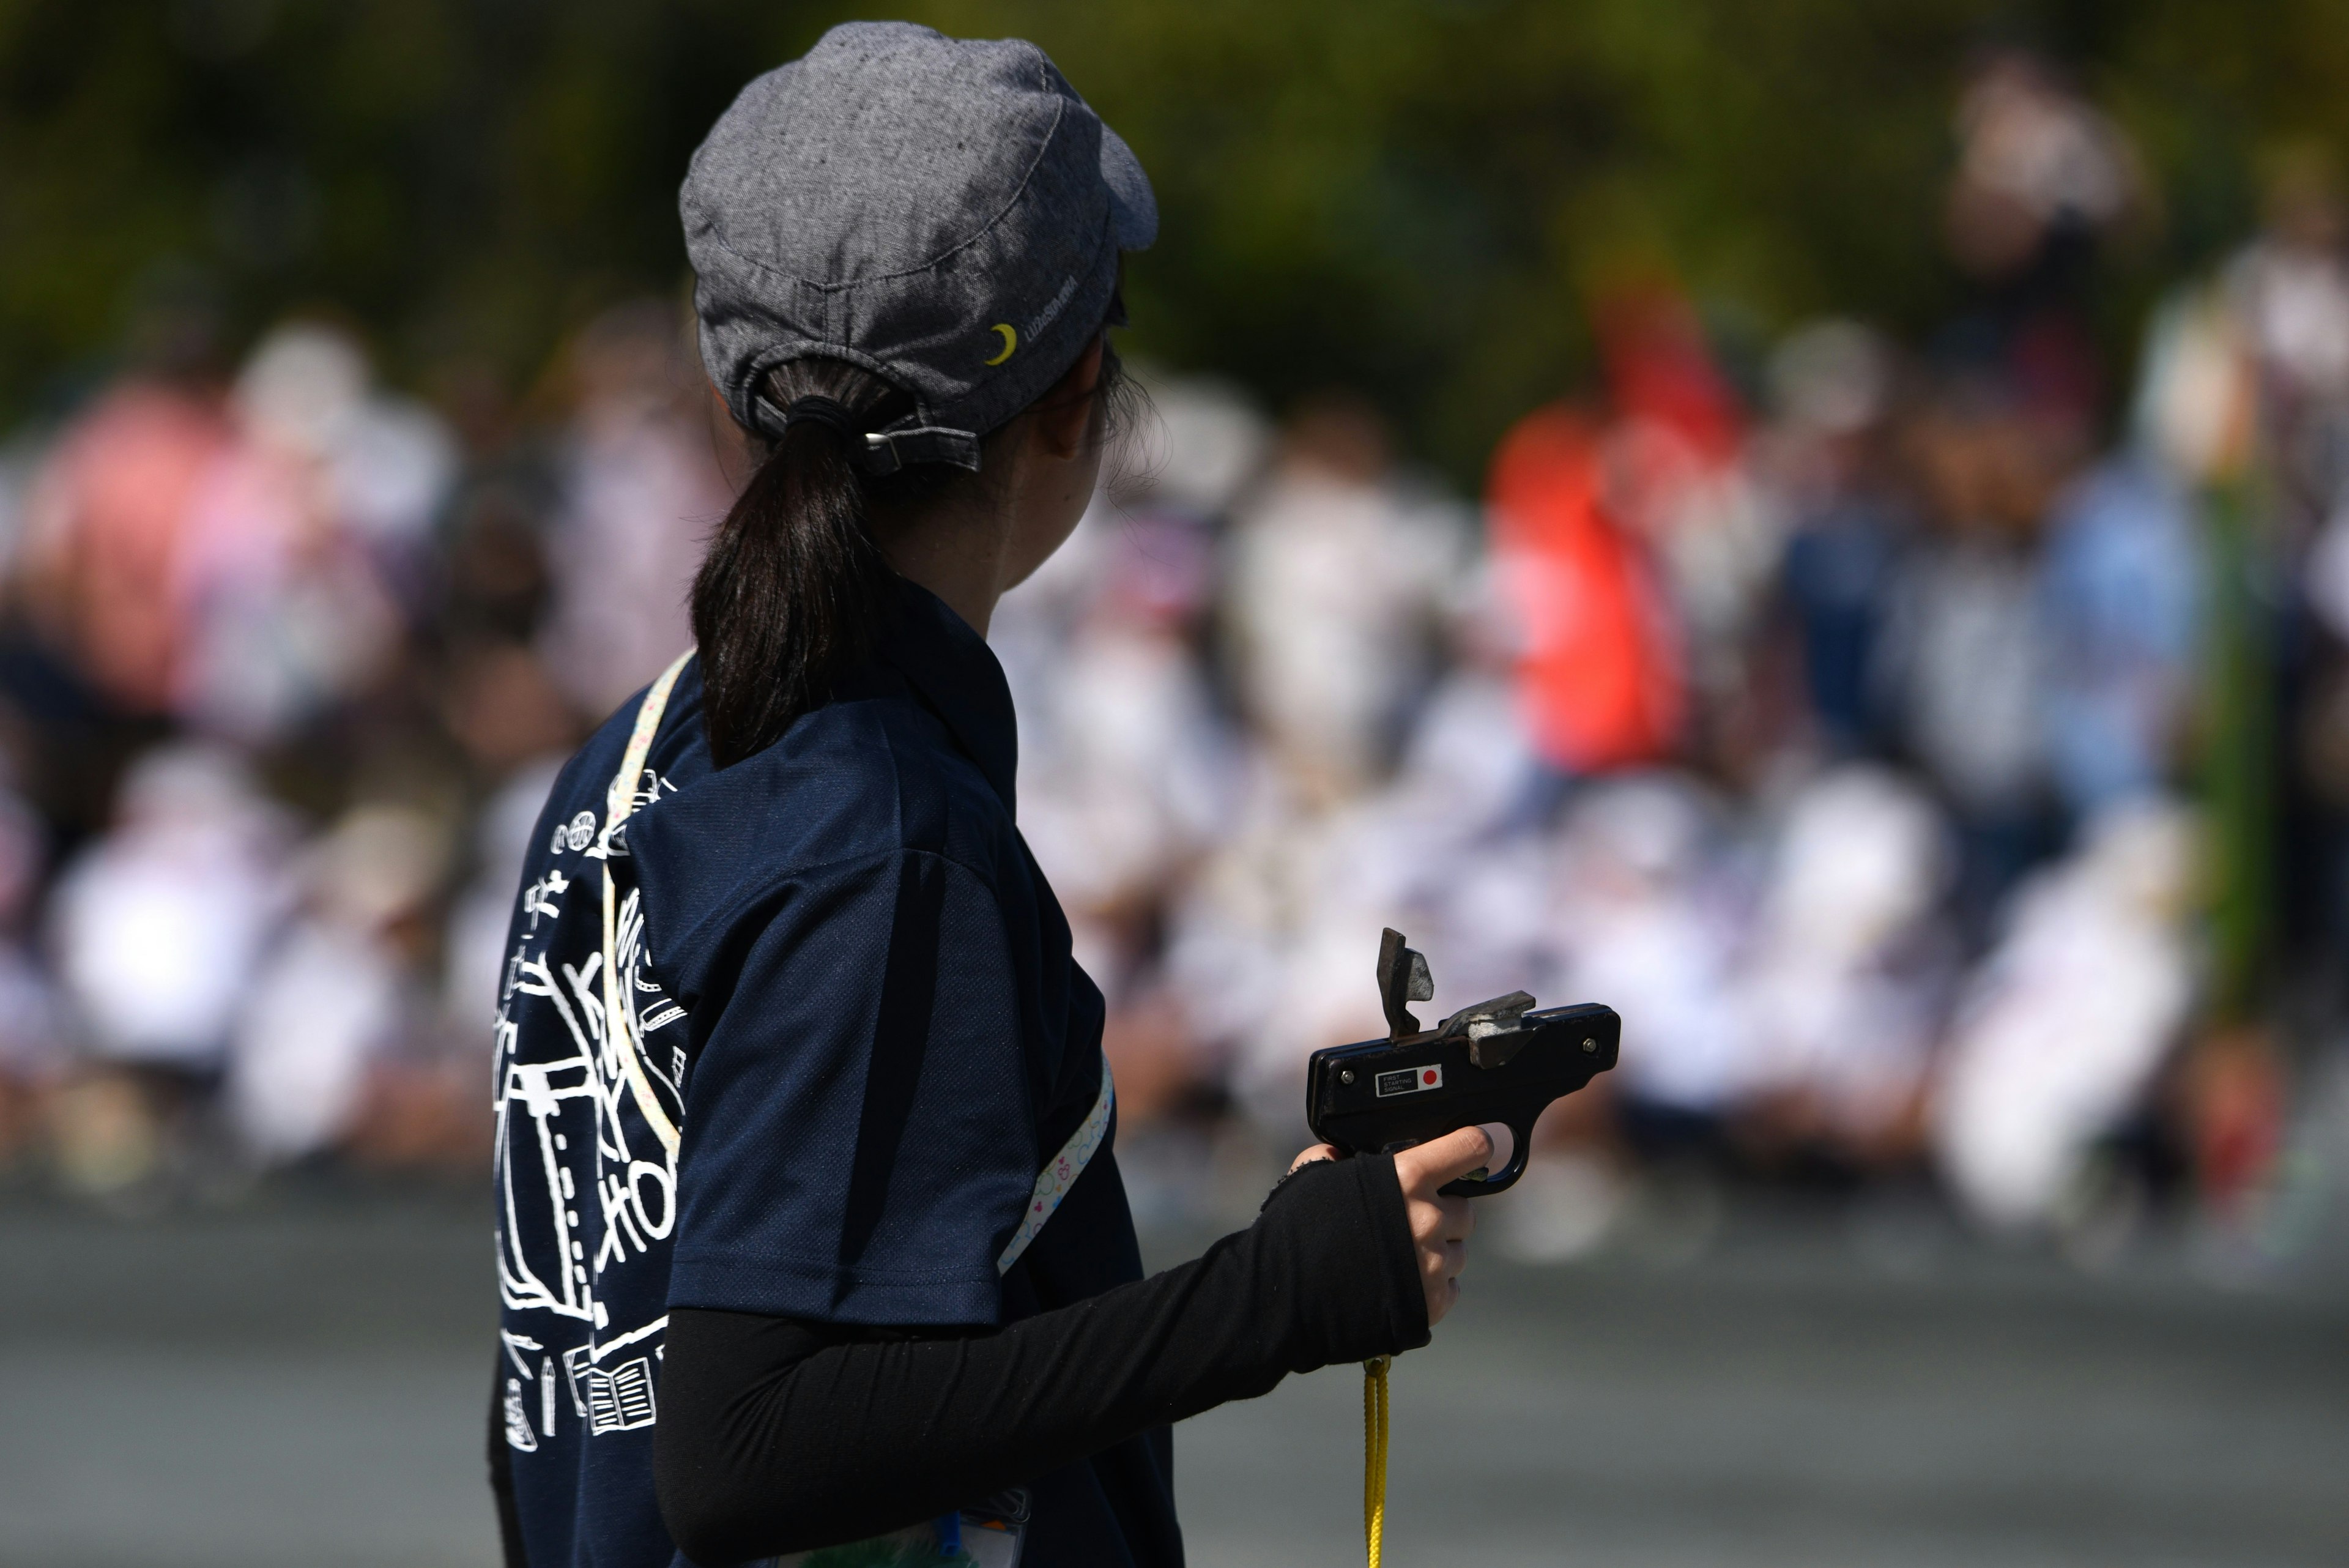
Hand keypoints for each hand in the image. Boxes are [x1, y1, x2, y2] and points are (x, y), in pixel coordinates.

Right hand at [1288, 1123, 1492, 1326]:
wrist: (1284, 1297)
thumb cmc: (1295, 1232)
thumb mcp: (1311, 1177)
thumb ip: (1333, 1157)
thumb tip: (1337, 1153)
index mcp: (1407, 1178)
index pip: (1470, 1148)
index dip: (1475, 1146)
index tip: (1476, 1149)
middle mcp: (1428, 1218)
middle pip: (1465, 1211)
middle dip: (1443, 1214)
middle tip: (1410, 1223)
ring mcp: (1433, 1264)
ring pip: (1458, 1253)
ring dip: (1437, 1253)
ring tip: (1399, 1260)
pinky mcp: (1432, 1303)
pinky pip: (1450, 1289)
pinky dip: (1432, 1287)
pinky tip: (1401, 1284)